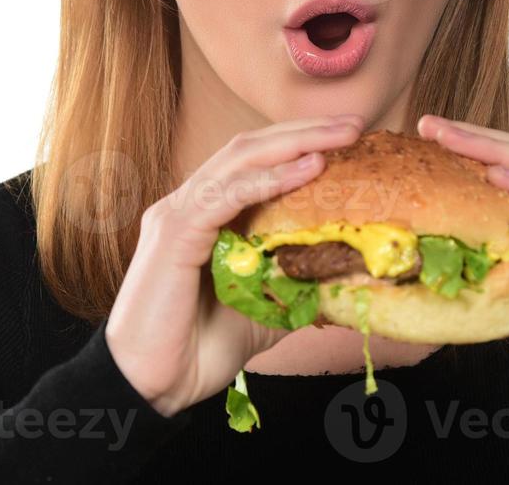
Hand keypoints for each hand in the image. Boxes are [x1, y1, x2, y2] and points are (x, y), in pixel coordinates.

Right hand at [104, 114, 365, 417]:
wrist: (153, 386)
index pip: (256, 162)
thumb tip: (348, 272)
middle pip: (250, 148)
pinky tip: (305, 169)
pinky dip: (267, 179)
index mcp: (207, 214)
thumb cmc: (200, 348)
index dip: (302, 143)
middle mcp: (189, 203)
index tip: (352, 139)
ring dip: (294, 143)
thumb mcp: (266, 307)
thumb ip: (296, 282)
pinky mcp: (173, 234)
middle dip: (306, 131)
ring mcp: (177, 214)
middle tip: (355, 123)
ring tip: (339, 136)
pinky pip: (224, 195)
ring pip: (238, 160)